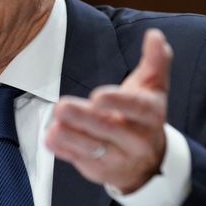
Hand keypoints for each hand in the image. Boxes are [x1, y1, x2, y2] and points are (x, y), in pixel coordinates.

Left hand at [45, 28, 172, 193]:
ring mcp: (117, 158)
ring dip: (71, 137)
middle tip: (63, 106)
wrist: (149, 162)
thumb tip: (156, 36)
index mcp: (151, 115)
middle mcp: (137, 140)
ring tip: (54, 125)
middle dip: (85, 118)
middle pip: (110, 129)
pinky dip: (64, 150)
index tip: (98, 96)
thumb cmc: (144, 116)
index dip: (119, 102)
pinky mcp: (99, 169)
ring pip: (93, 149)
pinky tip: (50, 138)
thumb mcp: (153, 88)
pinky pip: (80, 161)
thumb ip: (155, 61)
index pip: (138, 108)